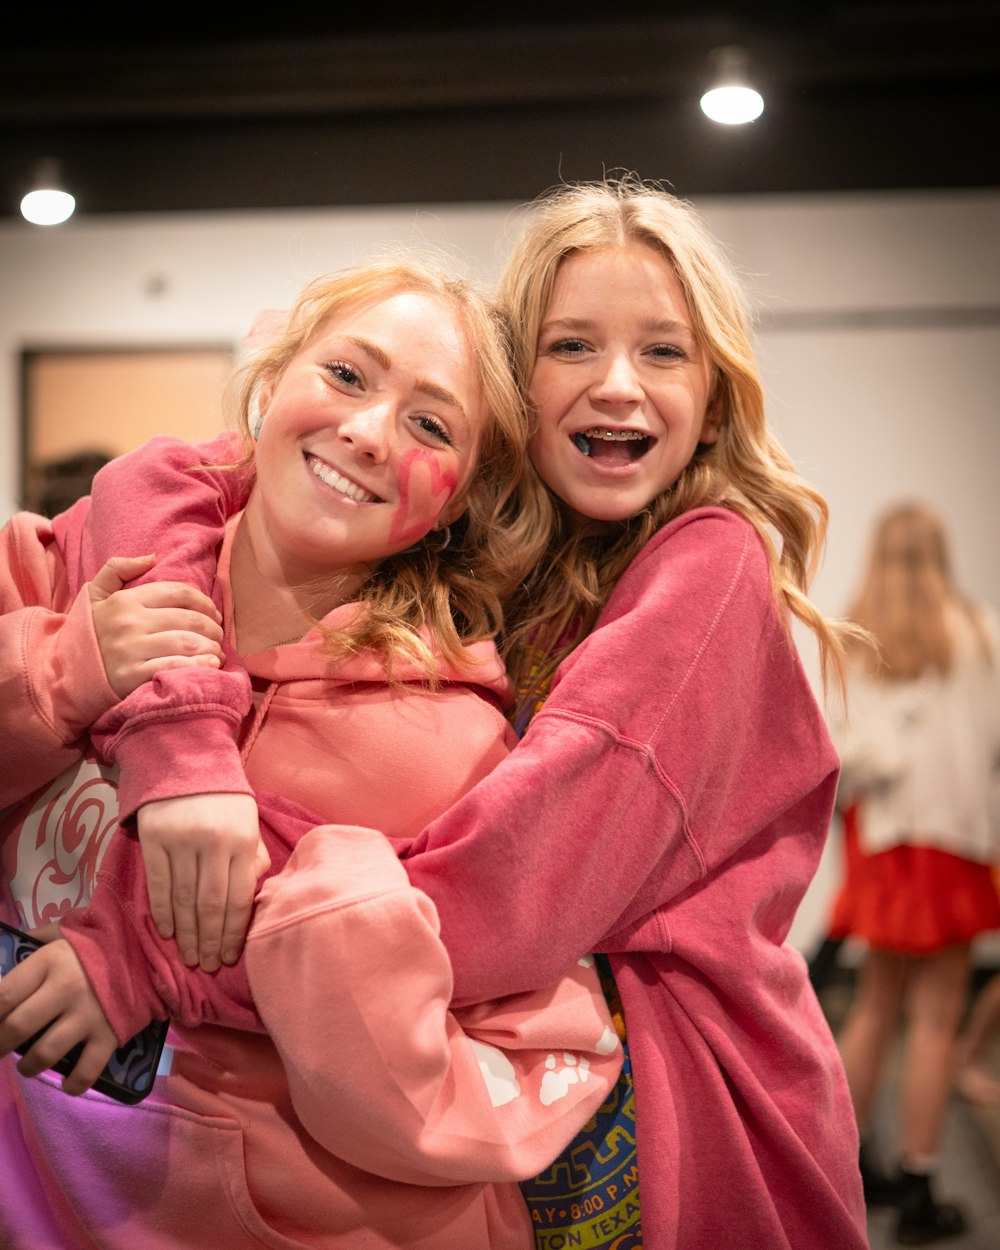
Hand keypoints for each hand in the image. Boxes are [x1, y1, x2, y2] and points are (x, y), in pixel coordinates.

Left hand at [0, 937, 117, 1095]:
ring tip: (28, 1065)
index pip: (3, 995)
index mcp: (50, 962)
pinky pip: (85, 1072)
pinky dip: (72, 1084)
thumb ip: (36, 939)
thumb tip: (8, 948)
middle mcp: (64, 990)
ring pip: (43, 1054)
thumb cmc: (102, 943)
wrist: (152, 951)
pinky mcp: (109, 1036)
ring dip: (28, 1066)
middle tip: (0, 1048)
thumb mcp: (67, 931)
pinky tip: (66, 1082)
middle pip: (16, 1029)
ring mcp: (88, 1016)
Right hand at [89, 555, 224, 697]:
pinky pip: (176, 667)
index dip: (205, 602)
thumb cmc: (89, 633)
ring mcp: (132, 651)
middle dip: (213, 627)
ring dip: (211, 647)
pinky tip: (210, 664)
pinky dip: (199, 665)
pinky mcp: (133, 677)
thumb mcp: (95, 594)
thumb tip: (152, 557)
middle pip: (190, 619)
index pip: (179, 593)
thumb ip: (118, 569)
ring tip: (217, 651)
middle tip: (218, 635)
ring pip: (188, 643)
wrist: (62, 673)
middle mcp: (131, 623)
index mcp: (126, 601)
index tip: (214, 613)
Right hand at [138, 793, 269, 971]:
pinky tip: (168, 932)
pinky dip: (163, 912)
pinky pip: (159, 885)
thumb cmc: (224, 796)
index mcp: (242, 841)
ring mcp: (181, 842)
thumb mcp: (249, 821)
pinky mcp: (154, 839)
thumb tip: (253, 895)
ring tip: (190, 957)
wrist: (186, 758)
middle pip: (210, 905)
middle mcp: (213, 843)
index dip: (234, 932)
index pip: (238, 898)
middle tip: (209, 966)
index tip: (231, 957)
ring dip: (187, 934)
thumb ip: (253, 857)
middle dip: (210, 940)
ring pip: (183, 900)